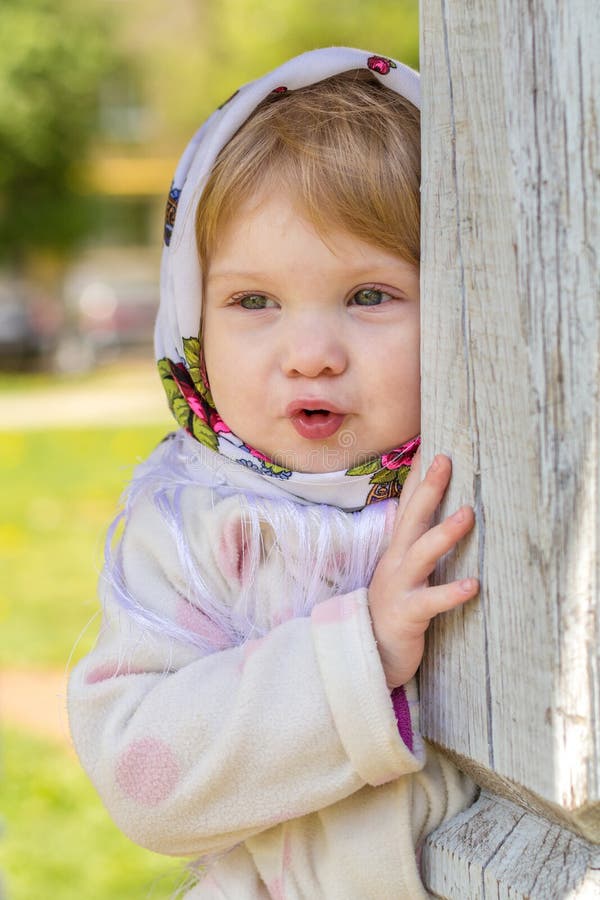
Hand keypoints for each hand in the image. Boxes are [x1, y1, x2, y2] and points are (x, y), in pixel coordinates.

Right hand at [368, 453, 477, 687]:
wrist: (366, 654)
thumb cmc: (394, 610)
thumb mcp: (403, 574)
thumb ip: (419, 548)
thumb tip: (444, 522)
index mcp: (397, 551)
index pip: (408, 506)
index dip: (418, 477)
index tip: (432, 446)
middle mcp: (396, 562)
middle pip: (412, 518)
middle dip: (429, 488)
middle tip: (446, 460)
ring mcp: (399, 586)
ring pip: (422, 553)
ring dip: (444, 533)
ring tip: (468, 514)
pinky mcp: (407, 614)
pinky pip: (431, 601)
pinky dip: (452, 593)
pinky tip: (474, 585)